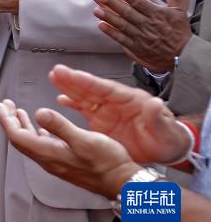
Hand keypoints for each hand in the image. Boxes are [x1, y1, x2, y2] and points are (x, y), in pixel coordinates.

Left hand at [0, 99, 139, 199]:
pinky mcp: (64, 163)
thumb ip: (60, 126)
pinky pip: (42, 146)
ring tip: (18, 111)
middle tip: (6, 105)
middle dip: (10, 121)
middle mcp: (48, 160)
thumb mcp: (84, 140)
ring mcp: (56, 163)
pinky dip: (36, 133)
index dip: (6, 120)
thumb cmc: (107, 163)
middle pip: (20, 139)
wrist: (123, 184)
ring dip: (22, 126)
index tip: (1, 105)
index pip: (17, 136)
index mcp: (48, 153)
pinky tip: (41, 127)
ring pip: (30, 142)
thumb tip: (38, 112)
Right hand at [48, 64, 189, 164]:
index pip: (107, 89)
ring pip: (85, 96)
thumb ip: (157, 116)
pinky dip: (72, 104)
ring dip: (69, 87)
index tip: (75, 75)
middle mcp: (116, 102)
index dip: (90, 82)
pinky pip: (84, 110)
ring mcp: (108, 111)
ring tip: (54, 77)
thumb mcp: (165, 129)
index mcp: (131, 100)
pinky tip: (61, 99)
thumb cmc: (168, 138)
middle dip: (74, 80)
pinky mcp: (102, 121)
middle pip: (92, 89)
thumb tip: (154, 102)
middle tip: (57, 71)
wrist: (166, 150)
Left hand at [92, 0, 190, 72]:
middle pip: (127, 11)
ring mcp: (140, 36)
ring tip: (96, 9)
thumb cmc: (179, 31)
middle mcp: (147, 24)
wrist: (183, 56)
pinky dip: (111, 32)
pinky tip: (101, 25)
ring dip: (108, 16)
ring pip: (122, 25)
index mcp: (156, 14)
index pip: (139, 1)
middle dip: (112, 3)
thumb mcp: (180, 9)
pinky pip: (122, 39)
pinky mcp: (136, 48)